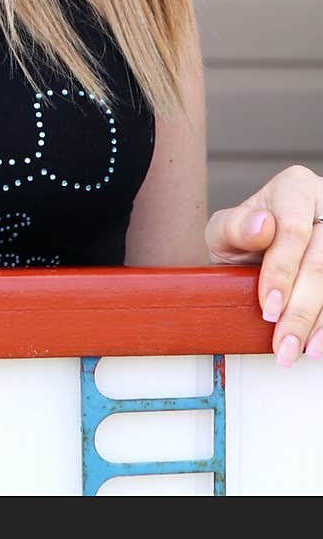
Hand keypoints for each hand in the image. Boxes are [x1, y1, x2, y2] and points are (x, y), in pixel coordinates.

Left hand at [205, 164, 322, 367]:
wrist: (256, 254)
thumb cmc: (242, 238)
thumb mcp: (225, 231)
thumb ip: (235, 228)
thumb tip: (261, 225)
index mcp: (294, 189)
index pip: (294, 230)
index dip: (283, 272)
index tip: (269, 307)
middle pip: (320, 260)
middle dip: (300, 309)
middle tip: (282, 342)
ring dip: (318, 322)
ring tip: (297, 349)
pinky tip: (318, 342)